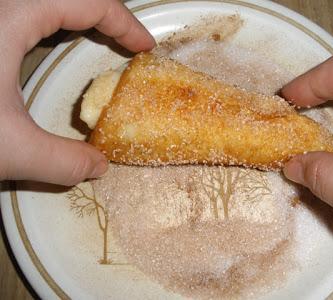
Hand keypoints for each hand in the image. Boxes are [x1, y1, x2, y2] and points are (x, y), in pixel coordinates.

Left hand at [0, 0, 154, 184]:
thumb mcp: (5, 148)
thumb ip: (61, 162)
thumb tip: (98, 167)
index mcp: (9, 15)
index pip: (86, 1)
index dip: (124, 22)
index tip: (145, 46)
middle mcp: (0, 6)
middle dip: (105, 15)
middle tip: (127, 43)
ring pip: (46, 3)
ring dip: (78, 16)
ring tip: (102, 41)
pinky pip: (28, 13)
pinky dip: (53, 23)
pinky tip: (54, 46)